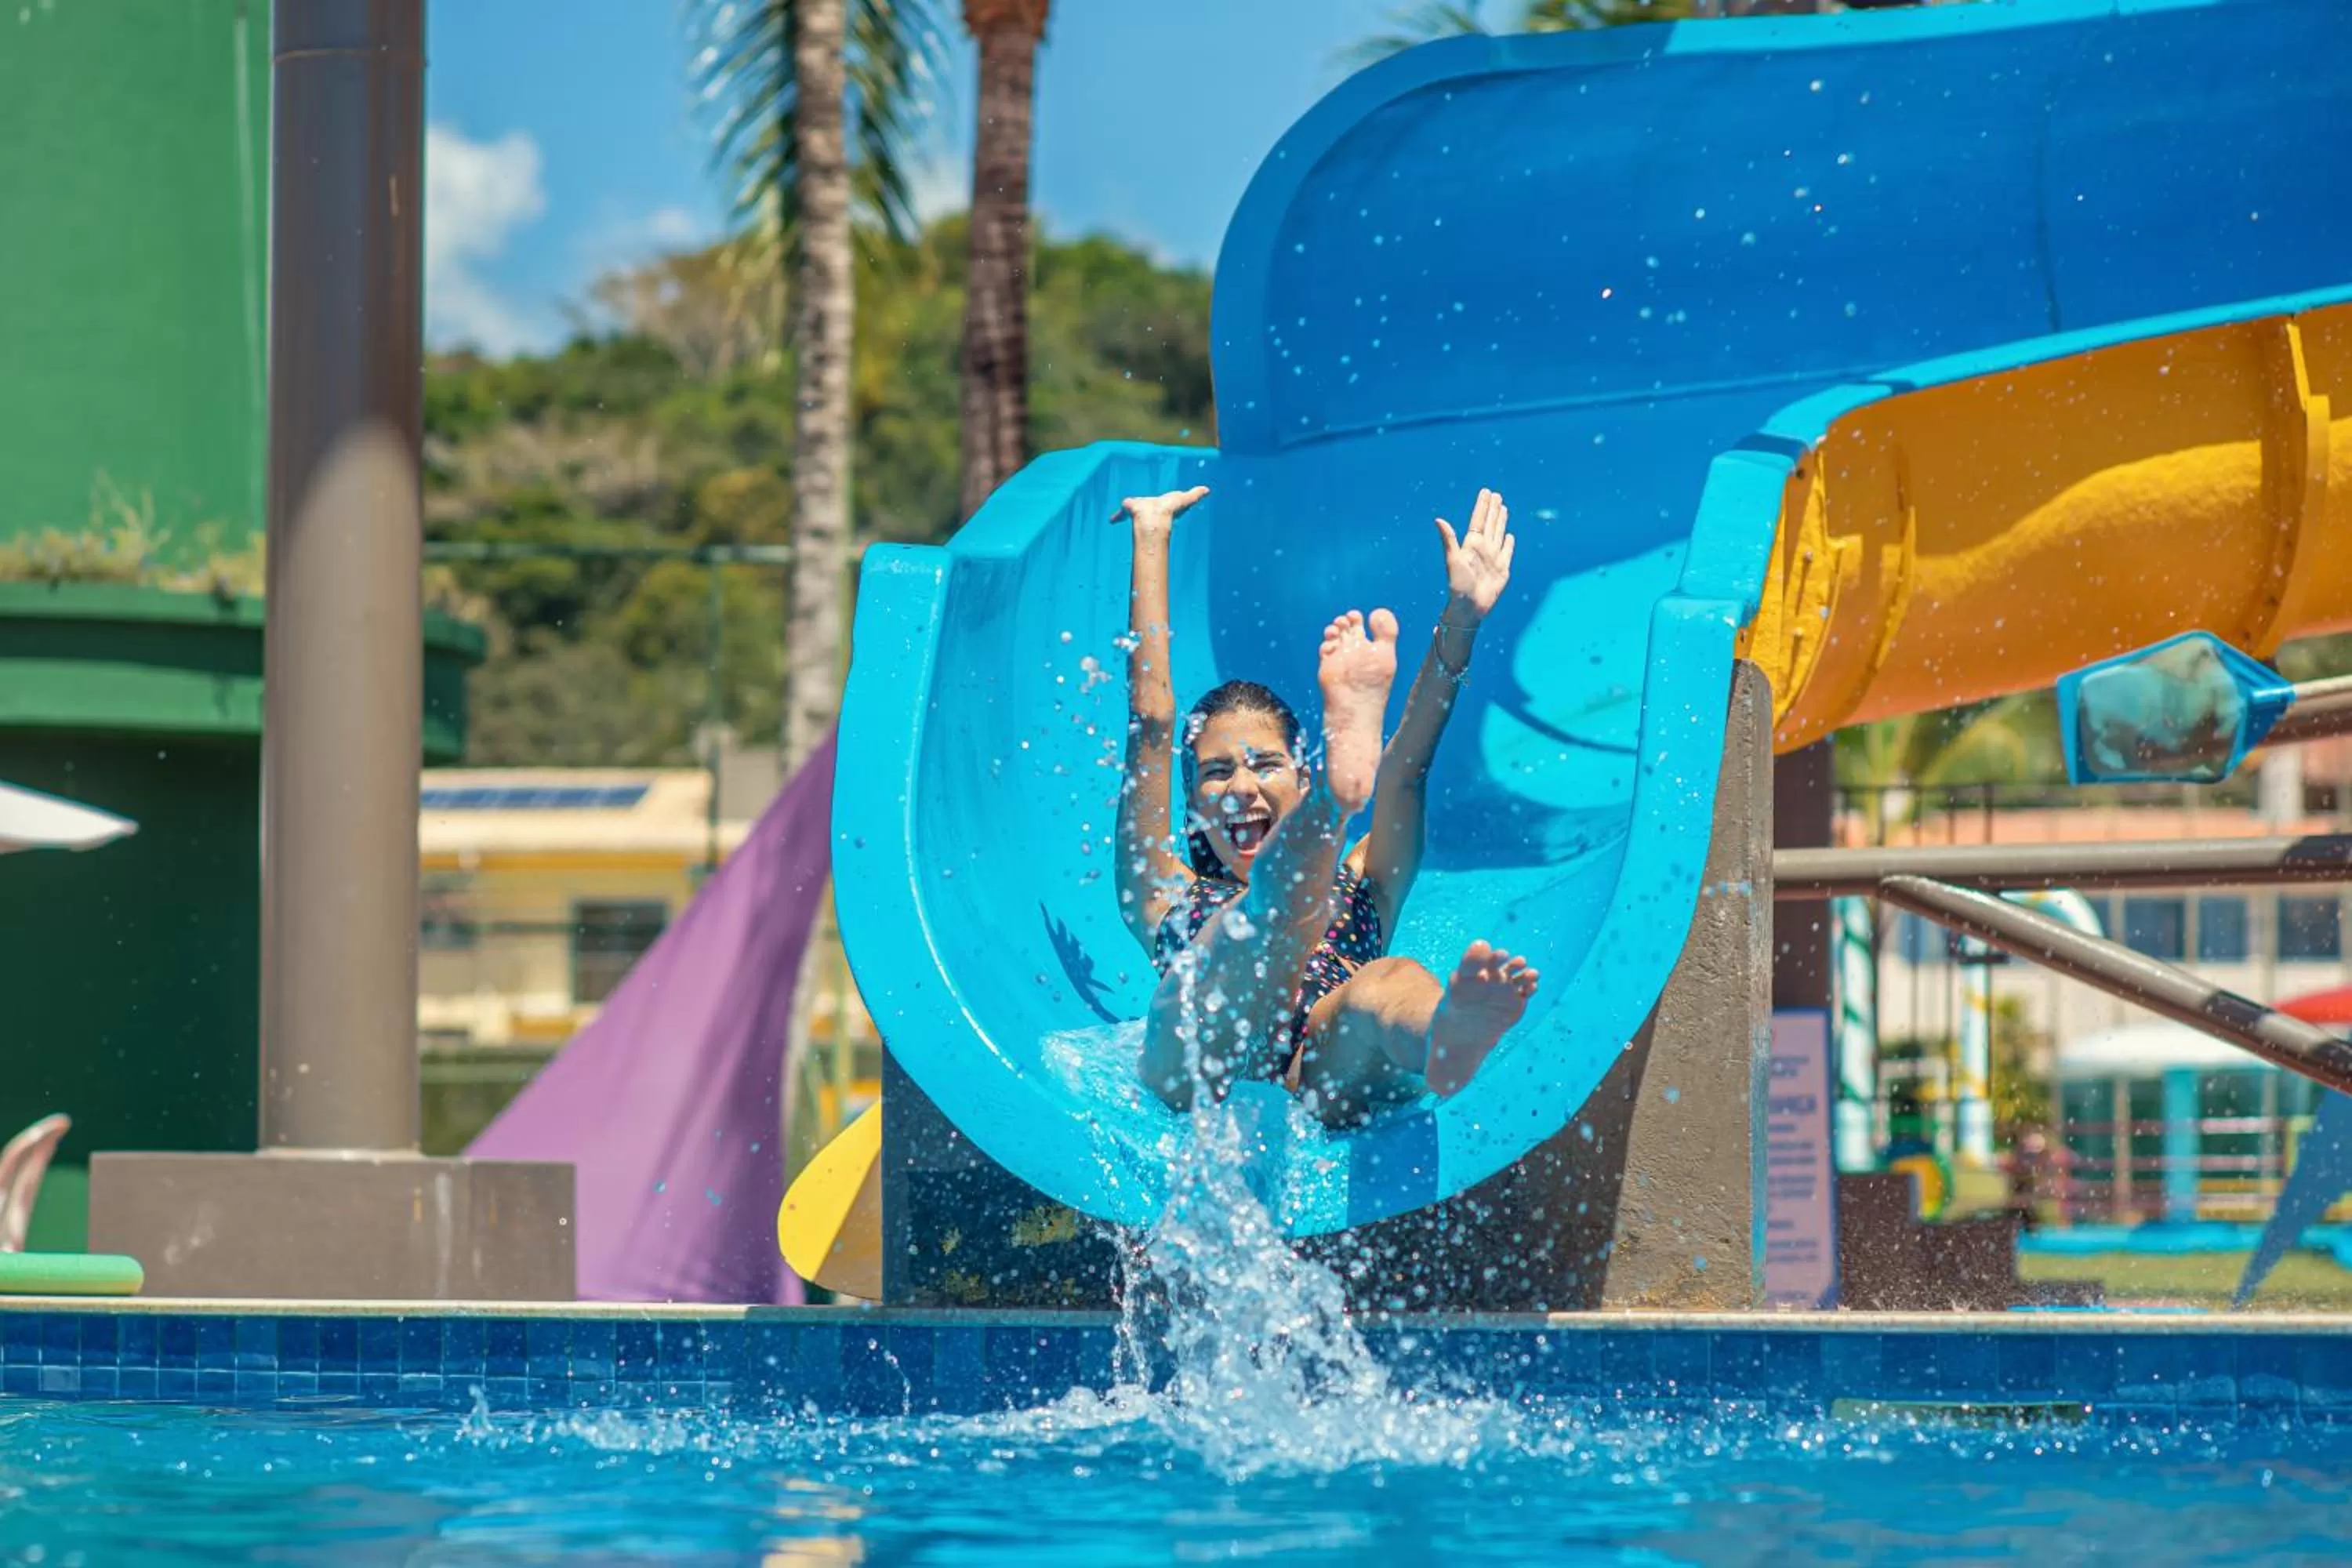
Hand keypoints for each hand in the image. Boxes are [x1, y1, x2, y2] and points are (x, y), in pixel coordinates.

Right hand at [1115, 485, 1209, 540]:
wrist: (1153, 517)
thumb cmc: (1169, 509)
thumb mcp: (1186, 499)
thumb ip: (1196, 495)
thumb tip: (1208, 490)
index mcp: (1163, 505)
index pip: (1164, 504)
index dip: (1164, 503)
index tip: (1162, 504)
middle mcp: (1151, 507)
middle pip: (1149, 505)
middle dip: (1147, 507)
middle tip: (1146, 507)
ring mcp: (1139, 510)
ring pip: (1134, 508)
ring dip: (1130, 511)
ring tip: (1125, 510)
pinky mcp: (1128, 509)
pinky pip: (1120, 514)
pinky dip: (1116, 517)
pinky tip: (1112, 520)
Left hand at [1434, 487, 1514, 624]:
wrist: (1469, 607)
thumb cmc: (1458, 585)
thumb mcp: (1452, 560)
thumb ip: (1448, 539)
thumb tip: (1438, 519)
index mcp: (1471, 544)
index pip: (1478, 520)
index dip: (1482, 506)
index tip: (1486, 492)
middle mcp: (1483, 549)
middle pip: (1490, 524)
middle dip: (1493, 509)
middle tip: (1496, 494)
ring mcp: (1493, 558)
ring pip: (1499, 534)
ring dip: (1501, 521)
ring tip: (1503, 508)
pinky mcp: (1502, 569)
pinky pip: (1507, 552)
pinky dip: (1509, 543)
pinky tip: (1509, 535)